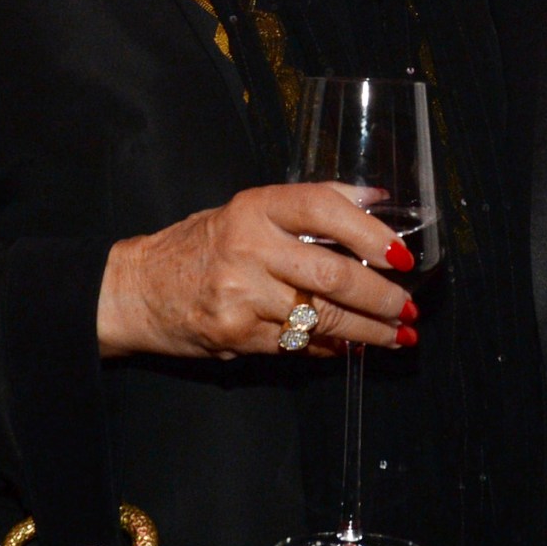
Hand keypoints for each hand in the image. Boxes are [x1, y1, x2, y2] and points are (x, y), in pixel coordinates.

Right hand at [95, 183, 416, 360]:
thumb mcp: (250, 210)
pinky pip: (298, 345)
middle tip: (409, 308)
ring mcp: (241, 295)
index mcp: (256, 207)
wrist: (138, 289)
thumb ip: (312, 204)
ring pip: (321, 318)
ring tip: (397, 335)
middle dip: (381, 298)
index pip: (324, 208)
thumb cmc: (202, 245)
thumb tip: (378, 197)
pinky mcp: (236, 334)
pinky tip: (351, 346)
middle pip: (332, 275)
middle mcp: (248, 247)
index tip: (403, 255)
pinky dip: (330, 347)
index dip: (371, 232)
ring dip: (368, 332)